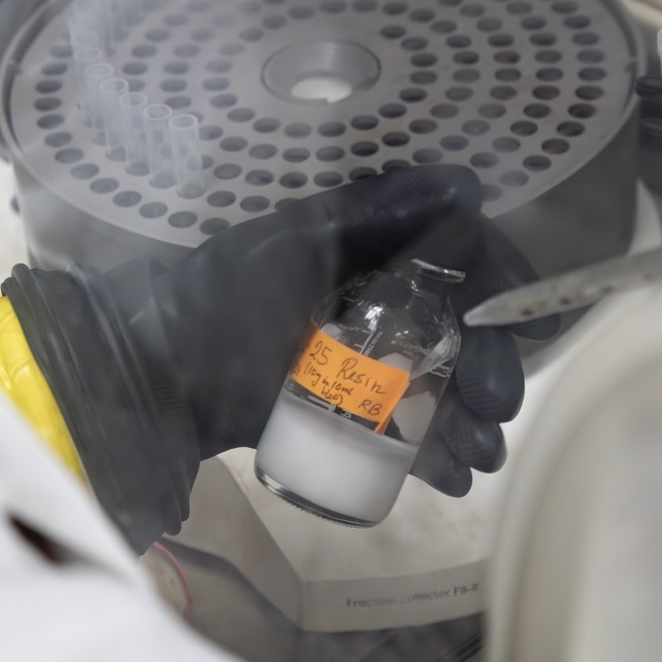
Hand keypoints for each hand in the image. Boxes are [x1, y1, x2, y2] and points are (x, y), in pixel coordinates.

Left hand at [3, 165, 554, 549]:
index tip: (512, 328)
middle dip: (488, 368)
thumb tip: (464, 183)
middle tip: (494, 411)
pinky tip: (450, 478)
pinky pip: (403, 429)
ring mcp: (362, 359)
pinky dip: (432, 454)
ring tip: (478, 459)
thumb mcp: (287, 248)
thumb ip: (369, 214)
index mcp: (366, 247)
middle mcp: (374, 298)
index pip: (457, 254)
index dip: (495, 287)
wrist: (150, 383)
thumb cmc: (216, 303)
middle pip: (459, 327)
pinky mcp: (344, 411)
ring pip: (439, 383)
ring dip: (469, 419)